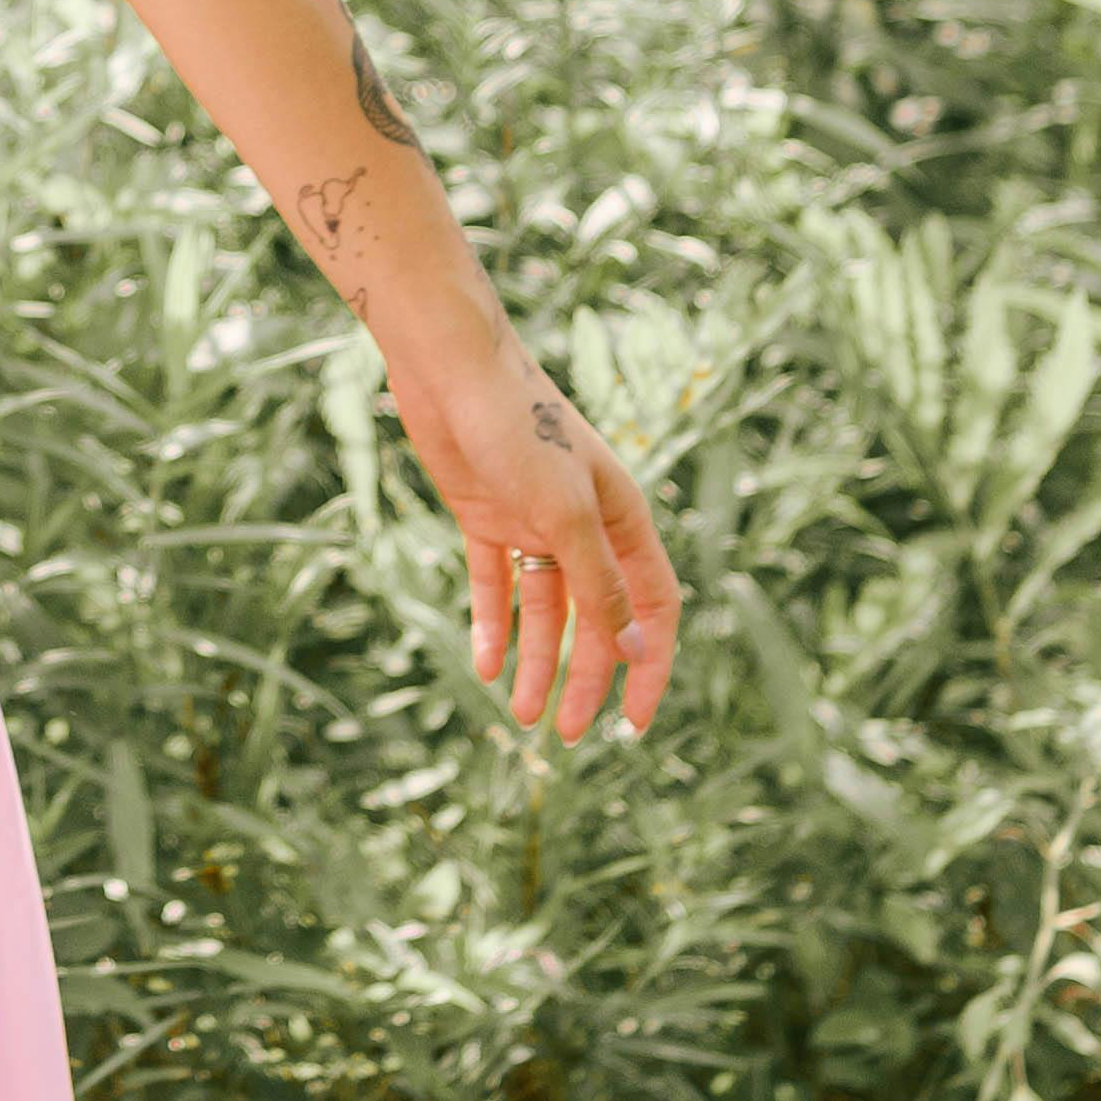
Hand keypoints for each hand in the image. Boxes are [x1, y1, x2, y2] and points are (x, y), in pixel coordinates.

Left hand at [383, 309, 680, 742]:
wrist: (449, 367)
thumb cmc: (517, 425)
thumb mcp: (564, 513)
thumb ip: (600, 582)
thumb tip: (636, 648)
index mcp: (621, 519)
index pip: (652, 607)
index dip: (648, 665)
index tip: (634, 724)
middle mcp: (583, 524)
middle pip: (594, 617)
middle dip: (583, 676)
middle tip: (562, 733)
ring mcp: (532, 521)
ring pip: (543, 609)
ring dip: (536, 660)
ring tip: (522, 715)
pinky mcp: (486, 515)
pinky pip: (493, 584)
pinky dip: (492, 623)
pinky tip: (486, 666)